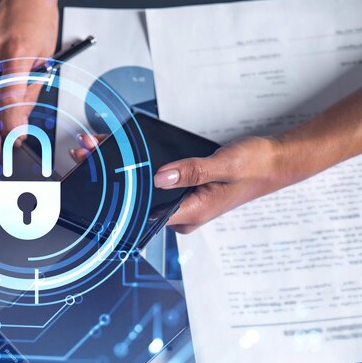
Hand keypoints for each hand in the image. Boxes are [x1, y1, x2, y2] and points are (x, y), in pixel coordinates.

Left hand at [70, 134, 287, 233]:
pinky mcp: (186, 191)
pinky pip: (156, 182)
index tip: (93, 176)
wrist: (276, 162)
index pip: (144, 213)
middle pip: (138, 201)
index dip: (115, 196)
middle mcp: (185, 213)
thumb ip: (193, 172)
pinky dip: (137, 168)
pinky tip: (121, 152)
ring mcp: (184, 202)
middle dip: (109, 178)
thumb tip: (161, 177)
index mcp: (192, 213)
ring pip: (144, 190)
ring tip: (94, 149)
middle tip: (84, 154)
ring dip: (120, 170)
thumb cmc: (257, 166)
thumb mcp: (226, 165)